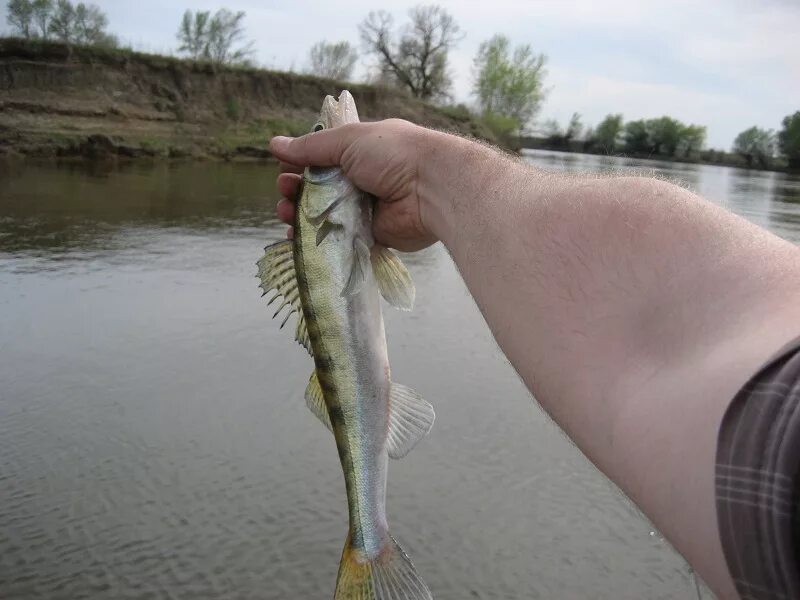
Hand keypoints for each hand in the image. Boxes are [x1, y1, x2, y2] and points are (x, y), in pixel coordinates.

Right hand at [270, 119, 438, 251]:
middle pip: (320, 189)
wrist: (432, 188)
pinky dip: (319, 241)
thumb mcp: (348, 141)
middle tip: (284, 193)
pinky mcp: (372, 235)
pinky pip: (340, 240)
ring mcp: (367, 209)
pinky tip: (299, 239)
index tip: (284, 171)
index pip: (322, 159)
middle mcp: (363, 180)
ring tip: (286, 215)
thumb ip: (312, 147)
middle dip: (296, 191)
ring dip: (302, 216)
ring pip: (326, 216)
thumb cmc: (394, 155)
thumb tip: (276, 144)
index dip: (300, 165)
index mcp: (360, 152)